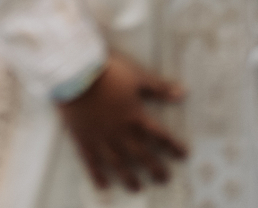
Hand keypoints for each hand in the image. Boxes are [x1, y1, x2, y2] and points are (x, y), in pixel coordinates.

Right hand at [57, 53, 187, 191]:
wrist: (73, 70)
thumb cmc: (106, 70)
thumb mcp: (137, 75)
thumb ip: (159, 88)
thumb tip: (184, 93)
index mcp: (135, 116)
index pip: (160, 136)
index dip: (173, 146)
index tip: (183, 155)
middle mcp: (120, 132)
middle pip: (142, 155)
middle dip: (155, 168)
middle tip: (164, 179)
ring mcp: (100, 137)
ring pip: (118, 163)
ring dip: (129, 177)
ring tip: (137, 188)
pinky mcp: (83, 138)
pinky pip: (91, 162)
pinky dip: (97, 175)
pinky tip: (103, 185)